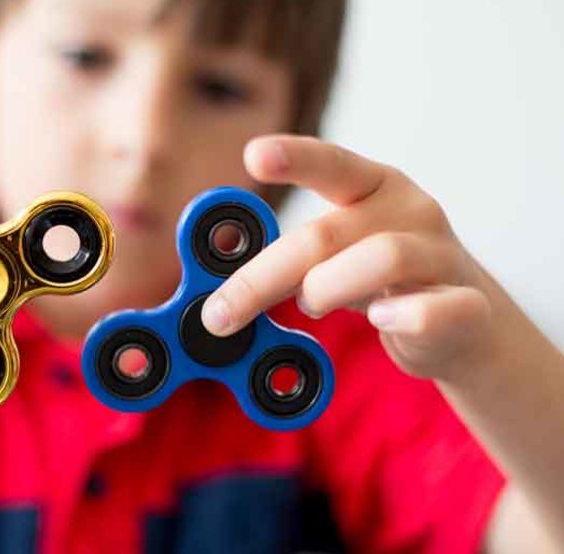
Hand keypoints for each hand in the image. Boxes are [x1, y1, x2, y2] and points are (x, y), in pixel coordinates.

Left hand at [201, 135, 502, 380]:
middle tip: (219, 314)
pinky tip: (382, 320)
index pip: (332, 164)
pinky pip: (437, 309)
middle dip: (262, 277)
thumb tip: (218, 293)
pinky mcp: (467, 306)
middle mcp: (410, 211)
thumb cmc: (381, 284)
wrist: (465, 325)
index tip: (254, 155)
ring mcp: (442, 256)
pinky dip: (405, 316)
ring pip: (382, 259)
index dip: (294, 157)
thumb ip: (286, 262)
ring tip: (312, 307)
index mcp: (373, 187)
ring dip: (327, 289)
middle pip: (327, 234)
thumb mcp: (335, 258)